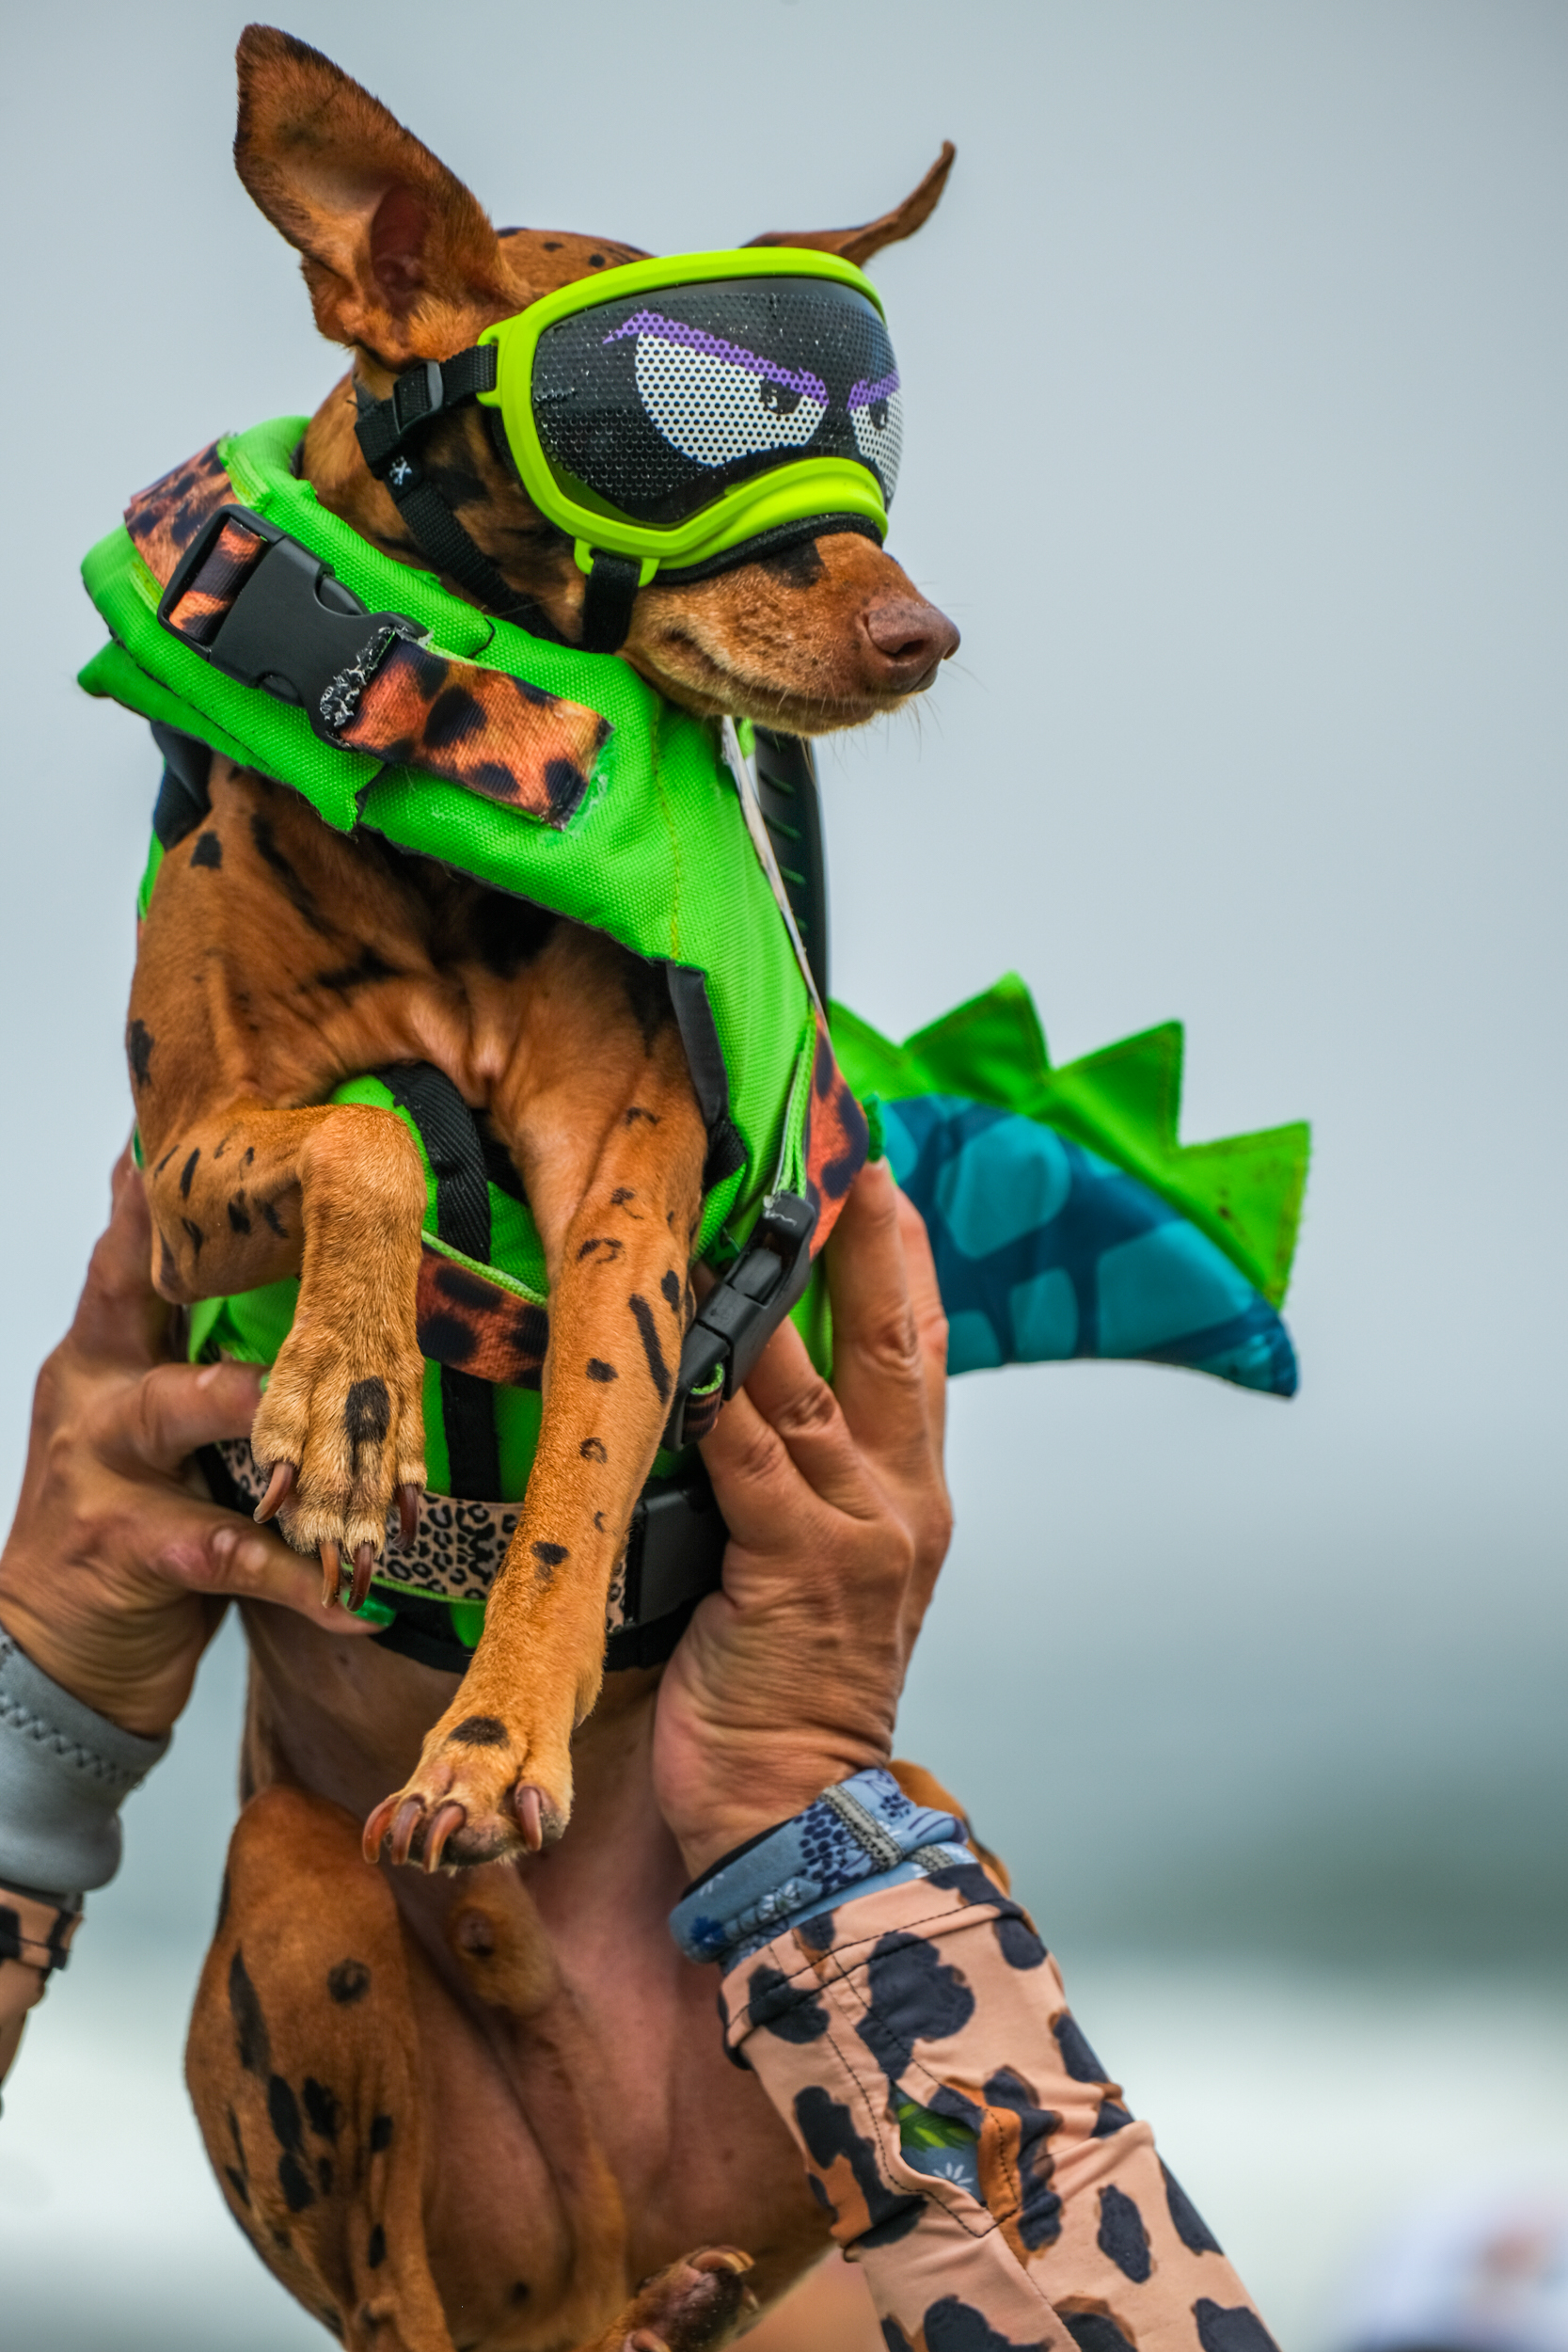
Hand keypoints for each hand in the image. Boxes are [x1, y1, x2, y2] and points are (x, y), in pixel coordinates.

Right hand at [0, 1150, 366, 1740]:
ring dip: (263, 1411)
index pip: (126, 1260)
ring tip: (329, 1408)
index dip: (151, 1198)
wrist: (51, 1656)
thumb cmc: (120, 1526)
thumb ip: (198, 1361)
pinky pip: (233, 1553)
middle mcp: (94, 1400)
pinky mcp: (134, 1551)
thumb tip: (299, 1288)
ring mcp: (106, 1474)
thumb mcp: (146, 1430)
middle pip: (142, 1311)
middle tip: (280, 1228)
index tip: (176, 1132)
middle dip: (207, 1265)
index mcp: (100, 1359)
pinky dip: (303, 1576)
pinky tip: (359, 1596)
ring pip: (183, 1414)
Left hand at [653, 1159, 951, 1878]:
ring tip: (727, 1216)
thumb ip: (804, 1479)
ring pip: (808, 1384)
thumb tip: (740, 1384)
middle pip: (892, 1339)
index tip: (874, 1176)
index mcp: (914, 1496)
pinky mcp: (794, 1567)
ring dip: (763, 1296)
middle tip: (837, 1151)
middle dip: (864, 1237)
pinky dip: (715, 1398)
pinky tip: (685, 1346)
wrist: (801, 1814)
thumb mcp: (823, 1572)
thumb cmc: (792, 1695)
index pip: (920, 1350)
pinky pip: (748, 1458)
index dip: (902, 1257)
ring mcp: (856, 1532)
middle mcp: (901, 1501)